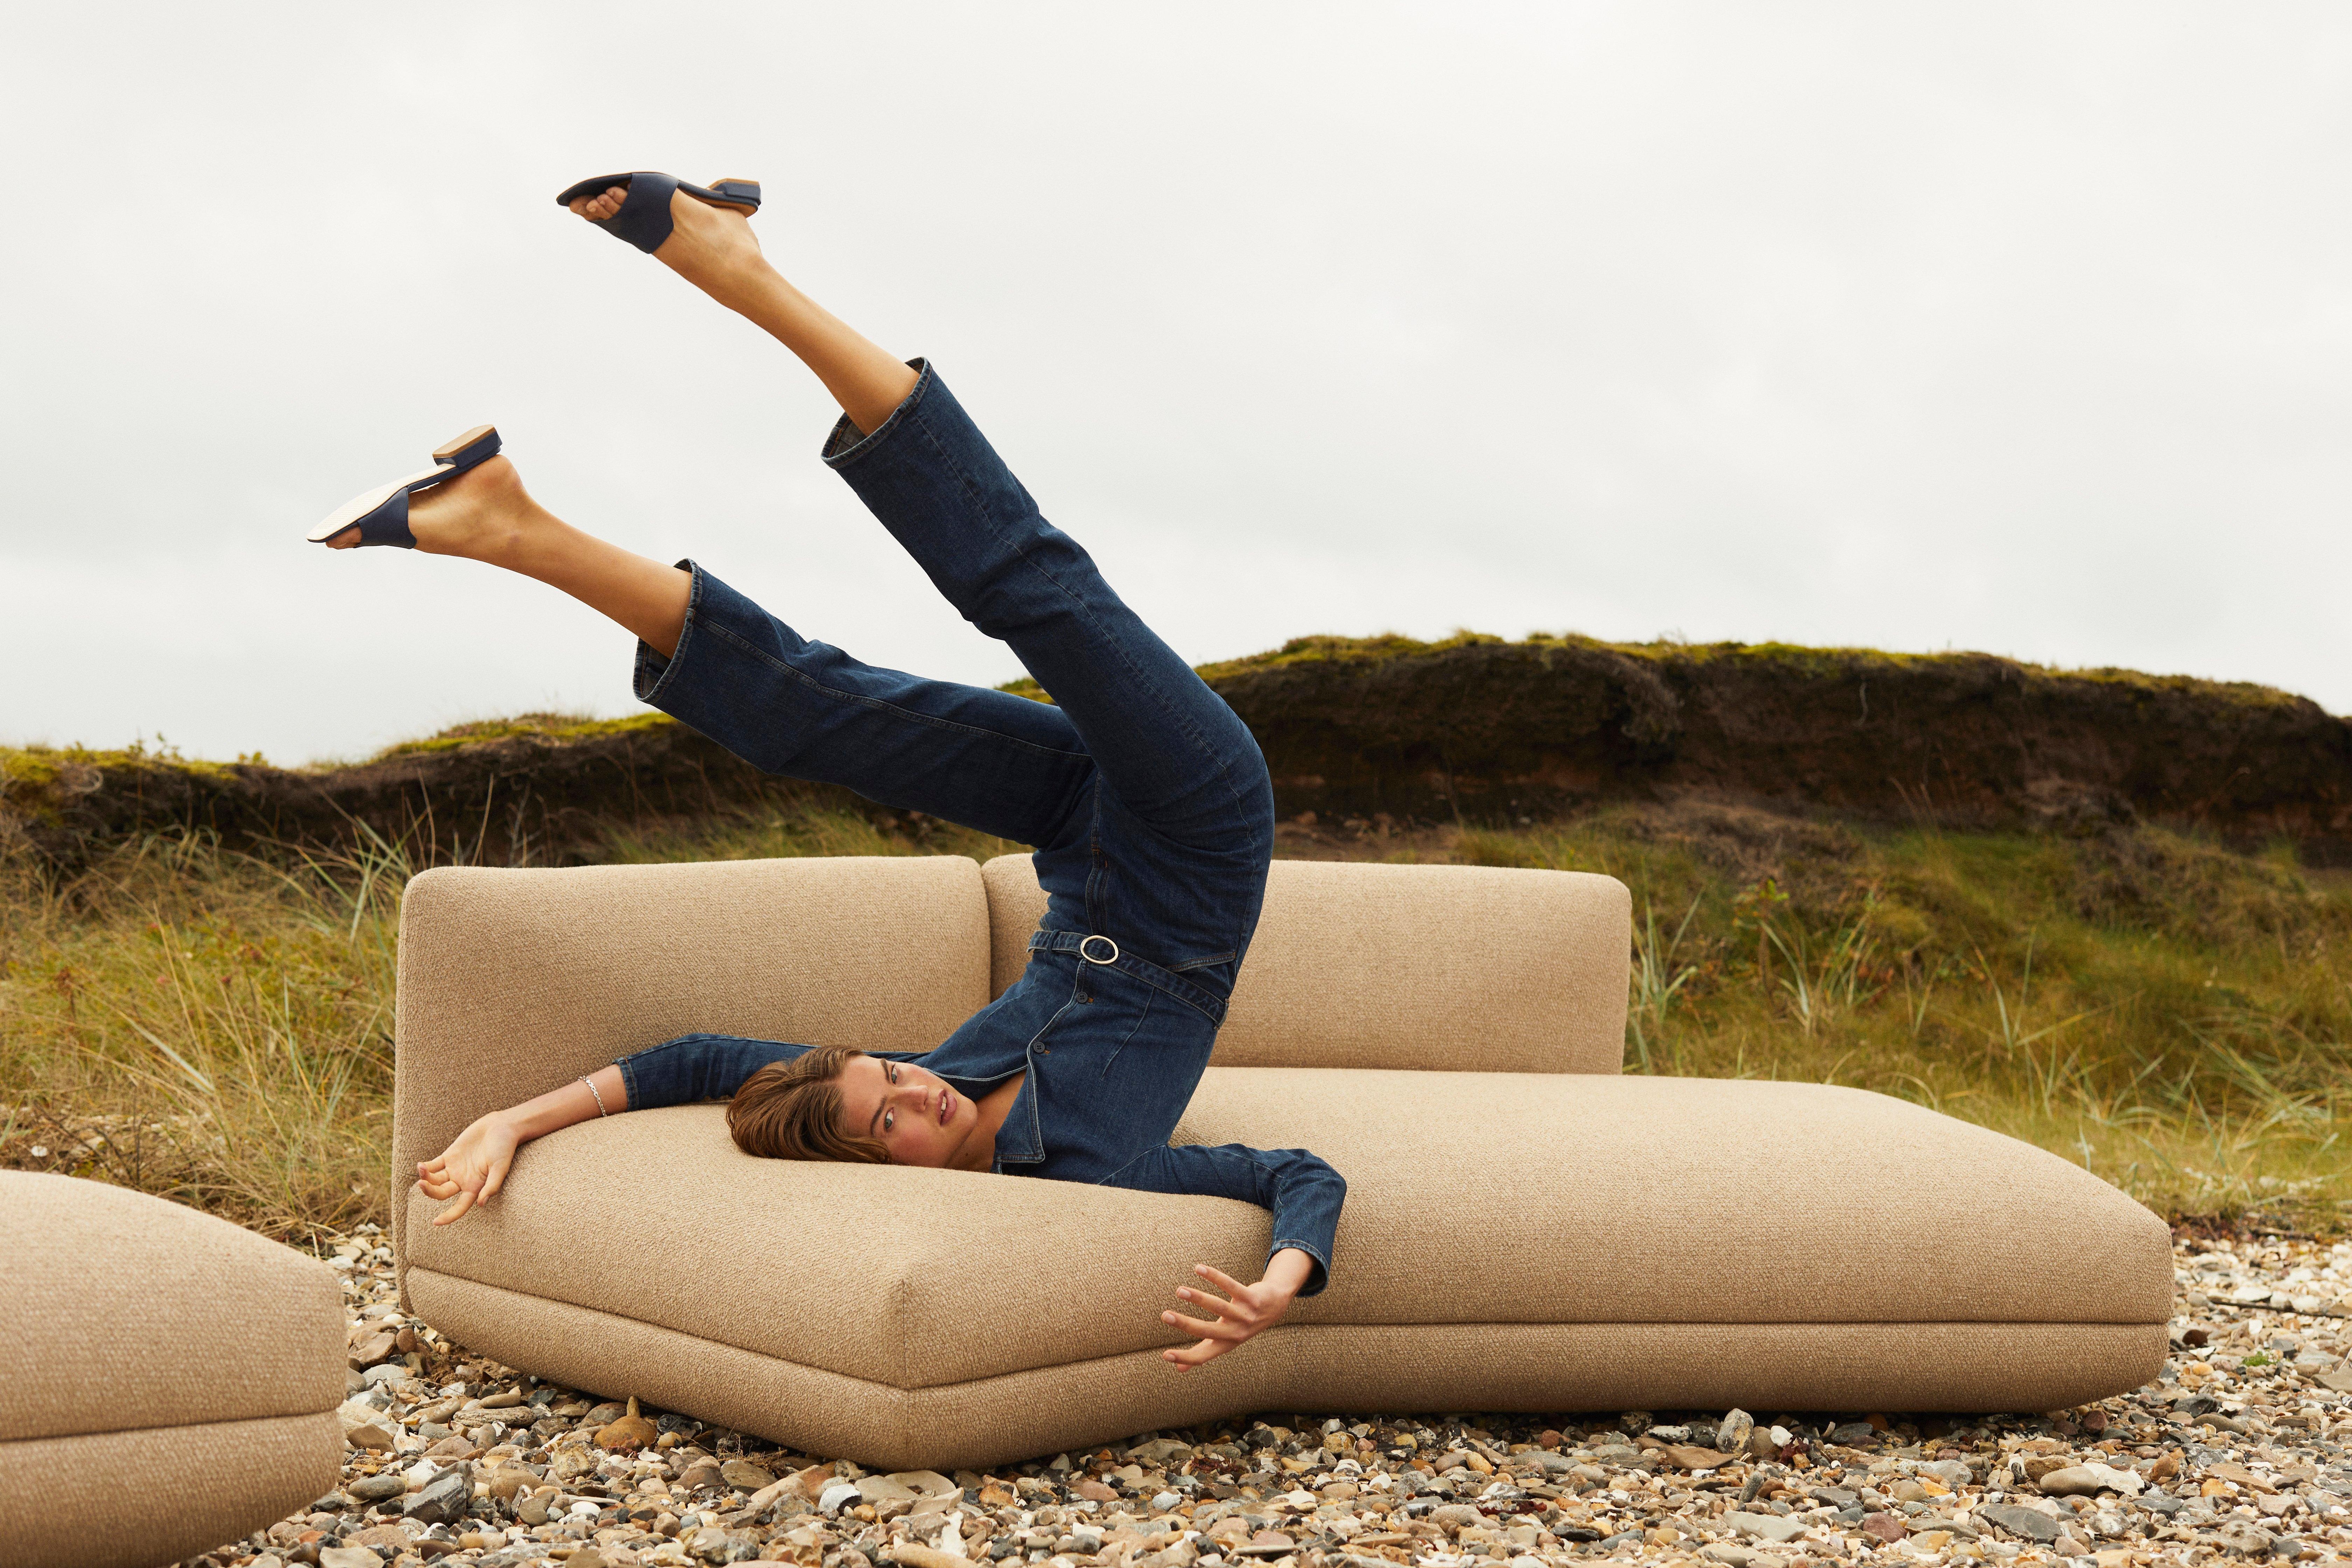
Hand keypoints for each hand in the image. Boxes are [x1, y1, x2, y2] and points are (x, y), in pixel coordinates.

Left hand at [417, 1112, 520, 1224]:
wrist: (501, 1126)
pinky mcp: (450, 1156)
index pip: (460, 1207)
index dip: (448, 1216)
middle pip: (441, 1193)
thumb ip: (491, 1185)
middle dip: (430, 1191)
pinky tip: (421, 1166)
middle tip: (422, 1184)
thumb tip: (480, 1204)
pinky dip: (425, 1167)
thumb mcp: (501, 1168)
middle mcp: (463, 1181)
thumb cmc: (504, 1148)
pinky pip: (433, 1165)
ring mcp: (455, 1168)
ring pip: (435, 1180)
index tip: (436, 1222)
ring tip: (421, 1169)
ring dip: (426, 1178)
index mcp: (475, 1187)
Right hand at [1159, 1251, 1311, 1370]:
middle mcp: (1235, 1333)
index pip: (1203, 1357)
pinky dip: (1215, 1277)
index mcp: (1225, 1345)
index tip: (1164, 1355)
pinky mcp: (1251, 1297)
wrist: (1275, 1307)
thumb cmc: (1241, 1324)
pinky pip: (1231, 1286)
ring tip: (1179, 1290)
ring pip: (1219, 1306)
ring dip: (1198, 1298)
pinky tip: (1198, 1268)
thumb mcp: (1224, 1341)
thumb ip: (1203, 1351)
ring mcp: (1245, 1315)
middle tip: (1164, 1316)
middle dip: (1185, 1324)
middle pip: (1207, 1330)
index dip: (1185, 1358)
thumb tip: (1178, 1370)